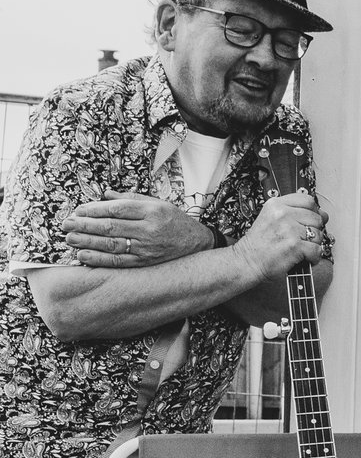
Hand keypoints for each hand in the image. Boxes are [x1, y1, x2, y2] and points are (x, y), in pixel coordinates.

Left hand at [62, 191, 213, 266]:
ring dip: (87, 242)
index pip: (116, 209)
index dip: (94, 210)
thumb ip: (130, 198)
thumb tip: (105, 195)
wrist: (198, 243)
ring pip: (111, 245)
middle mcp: (150, 229)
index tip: (78, 210)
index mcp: (152, 211)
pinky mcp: (145, 262)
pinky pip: (118, 262)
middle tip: (66, 224)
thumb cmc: (174, 220)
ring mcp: (147, 248)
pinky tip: (83, 256)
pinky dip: (98, 260)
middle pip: (110, 227)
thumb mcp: (157, 203)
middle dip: (85, 225)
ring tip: (70, 239)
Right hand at [229, 192, 330, 279]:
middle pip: (316, 217)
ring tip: (301, 248)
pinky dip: (314, 257)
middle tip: (302, 239)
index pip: (308, 200)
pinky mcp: (294, 246)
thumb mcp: (271, 218)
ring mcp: (289, 230)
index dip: (313, 212)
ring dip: (314, 244)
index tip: (309, 221)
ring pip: (318, 234)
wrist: (247, 261)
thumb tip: (324, 215)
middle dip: (314, 230)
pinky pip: (317, 249)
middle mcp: (282, 214)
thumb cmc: (260, 243)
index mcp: (276, 205)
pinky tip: (304, 257)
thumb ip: (295, 213)